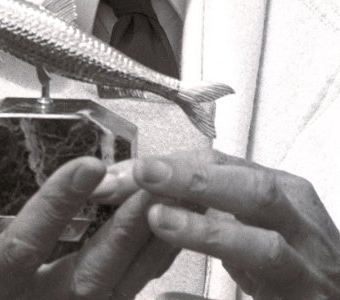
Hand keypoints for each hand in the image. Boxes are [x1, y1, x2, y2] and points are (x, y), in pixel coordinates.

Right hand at [0, 156, 178, 298]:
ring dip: (150, 242)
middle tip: (153, 181)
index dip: (58, 205)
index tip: (89, 165)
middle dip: (124, 228)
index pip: (24, 245)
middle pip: (87, 275)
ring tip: (176, 194)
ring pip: (118, 288)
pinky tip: (178, 221)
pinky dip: (157, 258)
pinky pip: (130, 293)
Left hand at [92, 149, 339, 299]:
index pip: (226, 164)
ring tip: (158, 219)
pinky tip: (171, 296)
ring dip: (209, 231)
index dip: (175, 162)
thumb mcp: (262, 222)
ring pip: (265, 248)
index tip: (128, 166)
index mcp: (287, 194)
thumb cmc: (297, 262)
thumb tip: (145, 192)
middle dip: (195, 180)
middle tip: (143, 172)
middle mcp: (304, 228)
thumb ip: (218, 202)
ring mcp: (309, 273)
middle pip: (254, 192)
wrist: (336, 297)